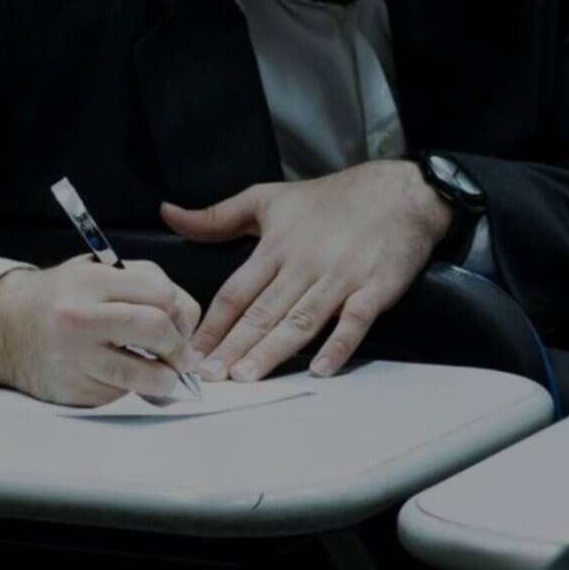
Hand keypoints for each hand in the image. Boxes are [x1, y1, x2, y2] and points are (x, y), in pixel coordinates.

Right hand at [0, 255, 201, 406]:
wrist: (4, 327)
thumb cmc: (60, 298)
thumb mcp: (97, 272)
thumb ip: (143, 285)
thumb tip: (187, 320)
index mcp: (92, 281)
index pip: (162, 295)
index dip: (183, 313)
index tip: (183, 324)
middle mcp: (81, 318)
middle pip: (156, 330)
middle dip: (180, 347)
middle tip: (183, 355)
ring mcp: (76, 358)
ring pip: (146, 375)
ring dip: (166, 379)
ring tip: (165, 374)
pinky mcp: (74, 391)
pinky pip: (120, 394)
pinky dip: (130, 389)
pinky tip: (119, 376)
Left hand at [160, 161, 453, 382]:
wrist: (400, 192)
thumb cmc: (332, 199)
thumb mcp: (269, 199)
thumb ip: (217, 216)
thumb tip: (168, 213)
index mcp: (277, 245)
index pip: (236, 292)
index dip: (212, 324)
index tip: (190, 351)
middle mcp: (305, 263)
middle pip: (263, 311)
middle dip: (234, 347)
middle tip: (210, 377)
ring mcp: (341, 276)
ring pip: (301, 319)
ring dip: (273, 351)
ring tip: (248, 377)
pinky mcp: (375, 287)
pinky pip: (354, 321)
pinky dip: (338, 345)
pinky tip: (319, 369)